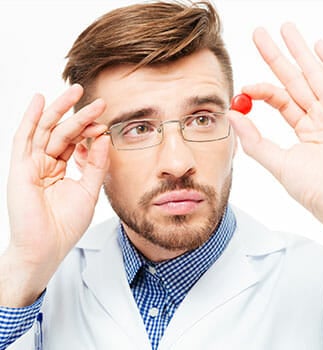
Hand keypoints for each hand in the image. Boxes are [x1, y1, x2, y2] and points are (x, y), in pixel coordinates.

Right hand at [2, 84, 109, 305]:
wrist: (47, 247)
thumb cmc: (66, 224)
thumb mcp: (89, 190)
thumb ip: (96, 164)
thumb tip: (103, 137)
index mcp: (61, 170)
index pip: (76, 143)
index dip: (90, 132)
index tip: (105, 124)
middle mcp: (46, 164)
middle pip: (63, 132)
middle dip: (80, 116)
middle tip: (98, 101)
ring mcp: (32, 164)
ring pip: (46, 130)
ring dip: (60, 110)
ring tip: (75, 92)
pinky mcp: (21, 168)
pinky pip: (24, 138)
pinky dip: (31, 118)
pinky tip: (40, 100)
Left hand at [229, 23, 322, 250]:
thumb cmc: (317, 189)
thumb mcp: (280, 164)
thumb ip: (255, 142)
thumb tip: (232, 117)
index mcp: (305, 129)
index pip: (280, 100)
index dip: (262, 90)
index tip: (245, 88)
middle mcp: (321, 116)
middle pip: (296, 79)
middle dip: (279, 55)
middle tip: (260, 33)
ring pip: (316, 73)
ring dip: (301, 51)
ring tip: (286, 28)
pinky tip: (317, 46)